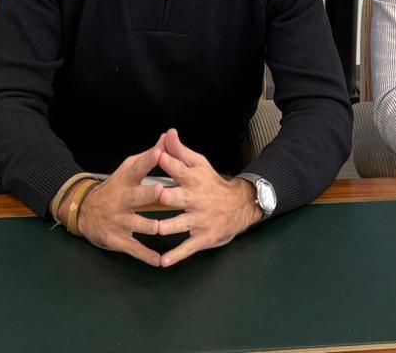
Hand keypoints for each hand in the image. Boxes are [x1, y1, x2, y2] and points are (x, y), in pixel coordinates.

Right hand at [74, 144, 165, 265]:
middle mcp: (122, 200)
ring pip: (136, 224)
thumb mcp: (127, 170)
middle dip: (148, 194)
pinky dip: (146, 256)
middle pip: (136, 196)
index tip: (159, 152)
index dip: (148, 160)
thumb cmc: (115, 188)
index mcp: (126, 181)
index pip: (137, 168)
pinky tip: (158, 261)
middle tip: (161, 190)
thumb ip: (148, 157)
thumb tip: (166, 137)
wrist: (84, 212)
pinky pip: (134, 248)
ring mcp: (119, 221)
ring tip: (161, 229)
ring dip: (149, 226)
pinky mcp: (118, 239)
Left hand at [152, 129, 260, 266]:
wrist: (239, 206)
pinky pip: (187, 248)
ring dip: (169, 227)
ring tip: (157, 229)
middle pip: (179, 197)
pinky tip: (163, 262)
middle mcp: (194, 199)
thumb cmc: (211, 183)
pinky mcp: (201, 238)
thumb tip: (167, 132)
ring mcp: (198, 220)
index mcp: (192, 180)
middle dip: (169, 196)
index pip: (178, 169)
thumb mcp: (199, 164)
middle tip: (159, 194)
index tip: (156, 155)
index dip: (168, 162)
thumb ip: (180, 151)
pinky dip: (176, 256)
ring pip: (181, 224)